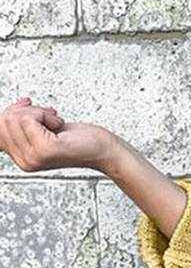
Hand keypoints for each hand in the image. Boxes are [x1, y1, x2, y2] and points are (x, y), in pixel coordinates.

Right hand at [0, 96, 115, 173]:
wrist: (103, 149)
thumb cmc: (80, 140)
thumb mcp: (44, 131)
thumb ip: (23, 127)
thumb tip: (6, 114)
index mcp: (22, 159)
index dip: (12, 112)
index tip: (28, 105)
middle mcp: (24, 162)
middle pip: (5, 120)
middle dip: (28, 111)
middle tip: (50, 119)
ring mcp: (33, 157)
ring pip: (16, 118)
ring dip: (39, 112)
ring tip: (55, 124)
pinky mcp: (44, 150)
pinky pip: (29, 119)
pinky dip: (45, 115)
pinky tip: (59, 125)